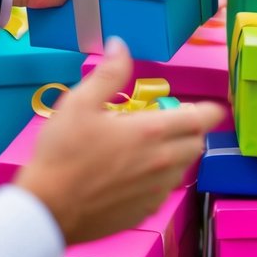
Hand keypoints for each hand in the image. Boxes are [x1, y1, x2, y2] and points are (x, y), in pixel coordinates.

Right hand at [15, 37, 223, 242]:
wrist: (47, 208)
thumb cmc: (62, 153)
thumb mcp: (79, 103)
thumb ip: (108, 74)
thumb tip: (120, 46)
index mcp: (152, 132)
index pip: (202, 119)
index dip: (209, 110)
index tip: (204, 107)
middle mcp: (163, 162)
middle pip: (197, 143)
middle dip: (191, 130)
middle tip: (168, 122)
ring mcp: (156, 190)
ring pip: (184, 168)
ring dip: (177, 154)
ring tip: (150, 147)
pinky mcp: (145, 210)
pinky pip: (165, 191)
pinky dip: (160, 178)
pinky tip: (136, 174)